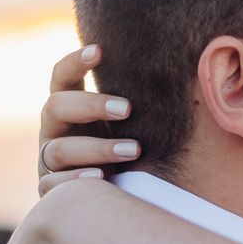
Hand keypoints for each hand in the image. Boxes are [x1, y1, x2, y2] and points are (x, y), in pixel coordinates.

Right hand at [38, 45, 140, 195]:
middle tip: (128, 109)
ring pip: (58, 149)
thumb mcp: (131, 124)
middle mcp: (54, 130)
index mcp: (70, 108)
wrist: (112, 193)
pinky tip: (100, 179)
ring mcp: (48, 160)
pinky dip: (74, 181)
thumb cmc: (126, 149)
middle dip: (91, 105)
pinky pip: (52, 184)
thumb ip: (140, 104)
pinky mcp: (50, 188)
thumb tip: (193, 71)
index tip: (100, 50)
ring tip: (134, 150)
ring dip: (97, 148)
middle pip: (55, 106)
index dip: (75, 61)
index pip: (62, 77)